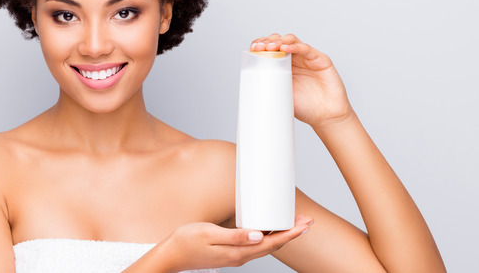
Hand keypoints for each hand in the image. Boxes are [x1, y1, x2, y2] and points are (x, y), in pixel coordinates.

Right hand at [157, 215, 312, 271]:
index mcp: (238, 253)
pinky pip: (256, 245)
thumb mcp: (209, 234)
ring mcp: (235, 256)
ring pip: (266, 246)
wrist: (170, 256)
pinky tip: (269, 230)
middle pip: (273, 245)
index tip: (305, 224)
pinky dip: (268, 237)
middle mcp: (240, 257)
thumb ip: (235, 236)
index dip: (291, 233)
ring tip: (294, 224)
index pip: (272, 243)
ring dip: (282, 235)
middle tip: (307, 221)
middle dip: (292, 233)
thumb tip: (259, 236)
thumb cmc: (186, 242)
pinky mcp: (230, 252)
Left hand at [250, 33, 352, 126]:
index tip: (253, 48)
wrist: (326, 117)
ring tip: (270, 47)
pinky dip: (295, 47)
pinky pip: (306, 49)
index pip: (270, 49)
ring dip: (279, 41)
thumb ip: (270, 88)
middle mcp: (295, 59)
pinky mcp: (321, 59)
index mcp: (284, 66)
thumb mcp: (281, 97)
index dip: (261, 45)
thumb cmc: (306, 108)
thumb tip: (249, 88)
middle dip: (268, 41)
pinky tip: (285, 49)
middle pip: (279, 41)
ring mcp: (307, 58)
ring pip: (292, 41)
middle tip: (259, 47)